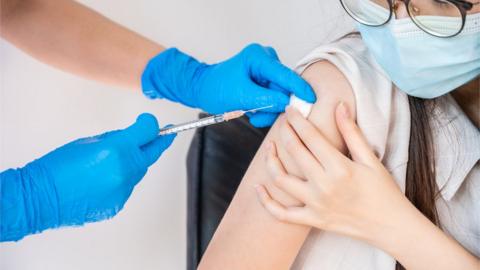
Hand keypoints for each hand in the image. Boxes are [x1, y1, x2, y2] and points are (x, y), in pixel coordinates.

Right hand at [0, 113, 174, 241]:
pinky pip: (127, 187)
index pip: (148, 132)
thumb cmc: (58, 167)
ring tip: (117, 159)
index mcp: (117, 149)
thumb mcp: (89, 141)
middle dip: (157, 143)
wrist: (42, 197)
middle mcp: (125, 170)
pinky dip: (121, 180)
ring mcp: (123, 189)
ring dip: (135, 163)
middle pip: (151, 153)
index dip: (152, 125)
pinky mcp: (119, 203)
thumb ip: (116, 138)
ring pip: (139, 171)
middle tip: (164, 136)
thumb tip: (132, 136)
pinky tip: (104, 178)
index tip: (151, 123)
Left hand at [141, 44, 315, 126]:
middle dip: (273, 105)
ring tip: (252, 114)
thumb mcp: (242, 97)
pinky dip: (265, 107)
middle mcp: (265, 59)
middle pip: (283, 87)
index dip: (299, 88)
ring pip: (279, 95)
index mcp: (258, 57)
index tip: (310, 99)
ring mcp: (265, 69)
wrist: (203, 89)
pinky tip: (253, 111)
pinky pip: (273, 96)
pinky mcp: (264, 78)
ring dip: (267, 109)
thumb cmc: (216, 89)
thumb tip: (287, 103)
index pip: (285, 75)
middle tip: (258, 116)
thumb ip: (267, 100)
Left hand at [255, 104, 407, 240]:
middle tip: (282, 122)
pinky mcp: (312, 219)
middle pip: (294, 152)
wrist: (390, 226)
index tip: (290, 108)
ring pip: (281, 180)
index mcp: (339, 167)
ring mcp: (315, 204)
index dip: (297, 120)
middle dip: (284, 132)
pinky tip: (258, 187)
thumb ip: (352, 132)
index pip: (310, 136)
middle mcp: (324, 185)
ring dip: (271, 161)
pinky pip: (282, 214)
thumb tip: (339, 106)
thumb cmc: (383, 190)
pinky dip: (266, 202)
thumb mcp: (370, 159)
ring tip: (269, 147)